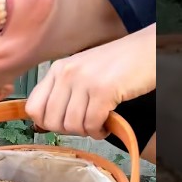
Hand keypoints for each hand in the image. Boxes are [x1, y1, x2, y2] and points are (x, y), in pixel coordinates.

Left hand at [25, 25, 154, 139]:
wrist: (148, 49)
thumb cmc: (118, 63)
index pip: (33, 107)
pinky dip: (99, 131)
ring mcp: (84, 81)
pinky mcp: (103, 90)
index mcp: (58, 69)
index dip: (46, 123)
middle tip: (85, 125)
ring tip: (99, 124)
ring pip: (71, 125)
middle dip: (69, 131)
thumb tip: (48, 122)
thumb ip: (64, 91)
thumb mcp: (83, 71)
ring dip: (87, 132)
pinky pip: (91, 124)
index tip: (64, 123)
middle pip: (51, 121)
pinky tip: (107, 124)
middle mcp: (67, 73)